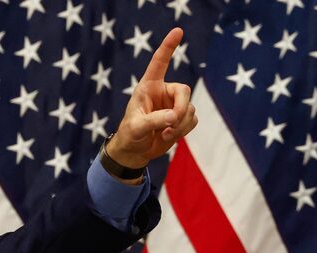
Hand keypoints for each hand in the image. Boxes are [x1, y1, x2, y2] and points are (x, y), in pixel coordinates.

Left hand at [108, 28, 197, 168]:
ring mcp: (174, 105)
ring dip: (179, 125)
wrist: (134, 151)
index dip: (168, 47)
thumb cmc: (130, 135)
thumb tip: (173, 116)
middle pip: (184, 91)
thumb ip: (153, 121)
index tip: (178, 31)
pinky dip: (182, 131)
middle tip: (170, 123)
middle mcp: (163, 93)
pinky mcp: (181, 118)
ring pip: (189, 109)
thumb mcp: (136, 127)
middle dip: (181, 109)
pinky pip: (192, 120)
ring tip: (162, 134)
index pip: (159, 63)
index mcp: (148, 87)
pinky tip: (167, 136)